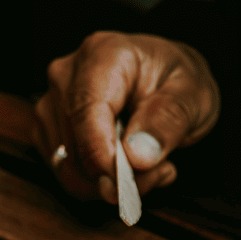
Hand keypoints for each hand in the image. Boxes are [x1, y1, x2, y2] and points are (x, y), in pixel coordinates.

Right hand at [32, 32, 219, 200]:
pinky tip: (125, 168)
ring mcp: (50, 105)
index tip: (126, 184)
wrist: (164, 83)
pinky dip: (97, 185)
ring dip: (110, 184)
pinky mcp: (46, 132)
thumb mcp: (194, 97)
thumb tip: (136, 155)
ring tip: (148, 167)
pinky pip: (66, 176)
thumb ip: (168, 122)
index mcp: (103, 55)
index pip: (87, 113)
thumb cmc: (178, 83)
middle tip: (160, 171)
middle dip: (118, 176)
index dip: (104, 156)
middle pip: (77, 147)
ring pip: (69, 170)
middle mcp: (66, 77)